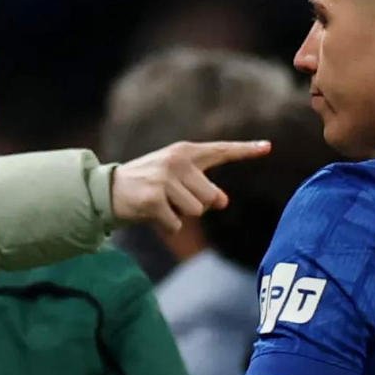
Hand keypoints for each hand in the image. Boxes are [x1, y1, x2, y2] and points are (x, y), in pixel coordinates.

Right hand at [111, 140, 271, 233]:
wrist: (106, 190)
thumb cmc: (149, 186)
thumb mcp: (177, 179)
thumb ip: (203, 187)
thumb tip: (223, 201)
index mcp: (186, 152)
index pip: (222, 151)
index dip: (246, 150)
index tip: (268, 147)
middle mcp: (177, 161)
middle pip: (212, 198)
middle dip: (197, 206)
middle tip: (173, 199)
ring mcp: (164, 178)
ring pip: (196, 212)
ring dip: (181, 215)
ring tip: (161, 204)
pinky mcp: (154, 198)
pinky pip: (177, 225)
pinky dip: (167, 226)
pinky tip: (152, 214)